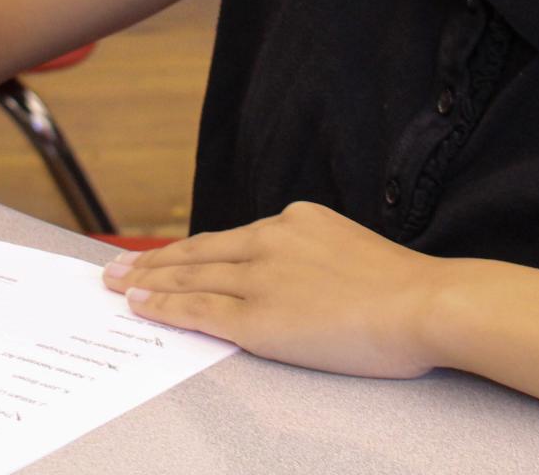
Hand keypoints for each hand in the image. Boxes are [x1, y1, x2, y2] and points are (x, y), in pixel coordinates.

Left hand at [101, 200, 443, 377]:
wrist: (422, 303)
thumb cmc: (402, 288)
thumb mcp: (350, 250)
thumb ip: (315, 257)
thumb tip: (300, 277)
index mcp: (296, 221)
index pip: (229, 238)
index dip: (189, 249)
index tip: (162, 255)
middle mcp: (272, 240)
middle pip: (199, 251)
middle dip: (152, 260)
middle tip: (115, 266)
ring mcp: (262, 278)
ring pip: (191, 277)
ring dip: (148, 281)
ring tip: (116, 286)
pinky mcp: (260, 317)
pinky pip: (200, 310)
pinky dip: (164, 307)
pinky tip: (141, 307)